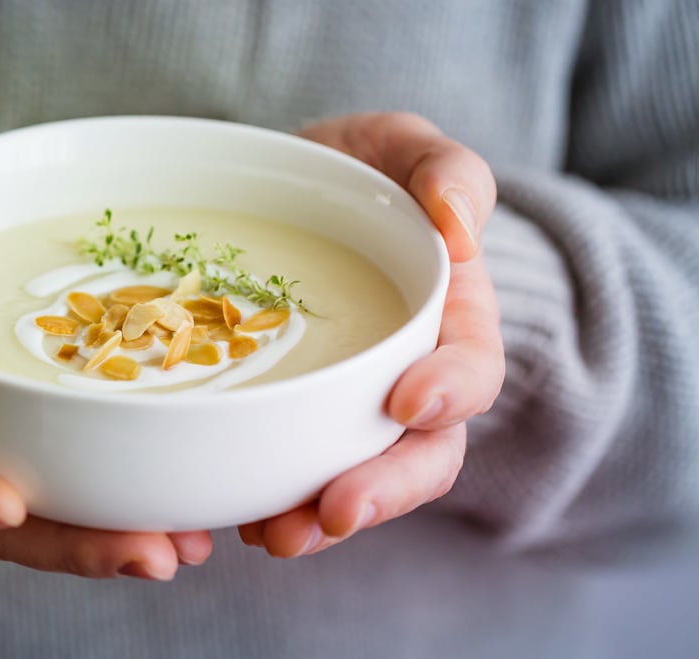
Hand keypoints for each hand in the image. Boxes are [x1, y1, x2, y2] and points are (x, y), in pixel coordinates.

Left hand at [239, 112, 504, 556]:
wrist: (287, 197)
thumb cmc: (356, 172)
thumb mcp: (401, 149)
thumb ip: (446, 171)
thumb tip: (459, 225)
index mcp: (447, 324)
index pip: (470, 371)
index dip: (448, 392)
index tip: (406, 403)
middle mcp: (403, 380)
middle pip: (415, 456)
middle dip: (380, 491)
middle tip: (334, 514)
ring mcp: (344, 409)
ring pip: (349, 479)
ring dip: (317, 519)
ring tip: (273, 537)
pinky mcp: (285, 420)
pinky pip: (283, 472)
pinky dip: (261, 500)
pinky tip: (229, 518)